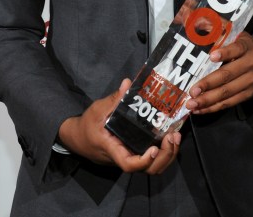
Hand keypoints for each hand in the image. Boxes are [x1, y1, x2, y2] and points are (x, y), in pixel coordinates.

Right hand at [58, 78, 179, 174]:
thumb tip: (127, 83)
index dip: (143, 161)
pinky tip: (171, 135)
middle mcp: (124, 156)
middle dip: (165, 156)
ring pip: (153, 167)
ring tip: (175, 136)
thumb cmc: (87, 125)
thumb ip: (114, 99)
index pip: (129, 164)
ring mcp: (131, 156)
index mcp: (113, 149)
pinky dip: (165, 151)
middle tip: (173, 136)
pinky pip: (153, 160)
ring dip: (168, 155)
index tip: (153, 148)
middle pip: (148, 170)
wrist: (77, 138)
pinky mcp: (135, 152)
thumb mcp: (97, 110)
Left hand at [185, 32, 252, 114]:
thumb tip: (197, 24)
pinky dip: (213, 107)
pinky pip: (229, 103)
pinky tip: (200, 109)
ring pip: (227, 92)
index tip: (212, 56)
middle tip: (193, 90)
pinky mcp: (248, 94)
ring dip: (208, 100)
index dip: (225, 53)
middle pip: (228, 75)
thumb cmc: (246, 46)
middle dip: (208, 84)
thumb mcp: (237, 34)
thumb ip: (218, 29)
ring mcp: (250, 81)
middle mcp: (250, 64)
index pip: (236, 49)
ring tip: (191, 104)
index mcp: (246, 47)